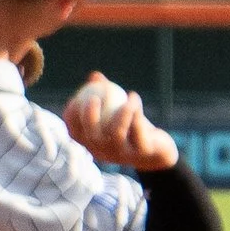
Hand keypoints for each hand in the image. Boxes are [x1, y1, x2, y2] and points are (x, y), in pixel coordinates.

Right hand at [63, 73, 179, 172]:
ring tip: (123, 99)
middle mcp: (105, 152)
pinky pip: (138, 132)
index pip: (75, 133)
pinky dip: (136, 112)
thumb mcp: (116, 110)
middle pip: (92, 137)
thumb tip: (95, 76)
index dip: (71, 116)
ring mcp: (123, 154)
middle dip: (89, 118)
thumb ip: (104, 93)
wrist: (157, 149)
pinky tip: (134, 96)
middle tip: (93, 99)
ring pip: (116, 135)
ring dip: (120, 114)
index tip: (75, 98)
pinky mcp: (142, 152)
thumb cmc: (131, 126)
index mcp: (93, 145)